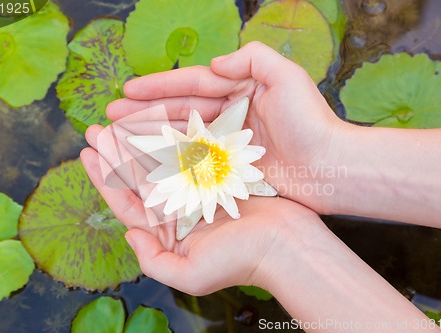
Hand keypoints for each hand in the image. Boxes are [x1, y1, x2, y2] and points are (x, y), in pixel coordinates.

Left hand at [80, 125, 321, 294]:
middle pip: (138, 179)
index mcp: (167, 233)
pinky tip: (155, 122)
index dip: (104, 179)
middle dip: (116, 154)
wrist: (286, 244)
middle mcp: (178, 211)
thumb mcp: (191, 275)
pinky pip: (186, 153)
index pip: (126, 204)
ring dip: (138, 142)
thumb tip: (129, 235)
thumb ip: (153, 261)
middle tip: (96, 128)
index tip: (86, 153)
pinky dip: (170, 138)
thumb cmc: (240, 262)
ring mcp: (196, 191)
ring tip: (118, 121)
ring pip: (159, 162)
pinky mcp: (216, 175)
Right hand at [106, 41, 348, 214]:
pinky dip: (168, 158)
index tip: (126, 90)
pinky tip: (146, 160)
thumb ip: (252, 59)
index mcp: (240, 88)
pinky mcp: (230, 166)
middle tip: (109, 116)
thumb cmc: (311, 123)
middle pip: (178, 109)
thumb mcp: (287, 77)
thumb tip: (214, 63)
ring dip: (148, 135)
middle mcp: (230, 111)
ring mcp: (228, 140)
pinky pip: (192, 159)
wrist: (331, 168)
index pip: (190, 83)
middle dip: (142, 112)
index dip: (157, 86)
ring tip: (117, 137)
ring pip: (180, 134)